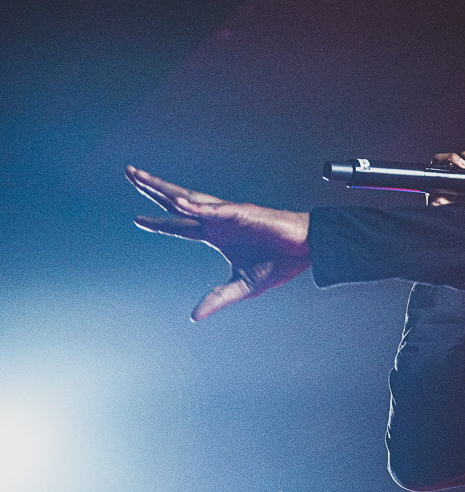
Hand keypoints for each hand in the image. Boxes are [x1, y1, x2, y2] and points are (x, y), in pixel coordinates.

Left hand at [126, 166, 311, 320]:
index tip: (137, 219)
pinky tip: (179, 202)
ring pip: (188, 197)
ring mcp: (227, 214)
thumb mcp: (242, 288)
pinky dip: (196, 205)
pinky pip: (214, 208)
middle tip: (130, 174)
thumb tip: (195, 317)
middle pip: (177, 202)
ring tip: (142, 177)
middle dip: (152, 189)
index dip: (158, 223)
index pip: (180, 227)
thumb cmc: (279, 264)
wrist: (306, 251)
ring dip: (164, 187)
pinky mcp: (242, 212)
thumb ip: (217, 299)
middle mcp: (217, 221)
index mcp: (216, 236)